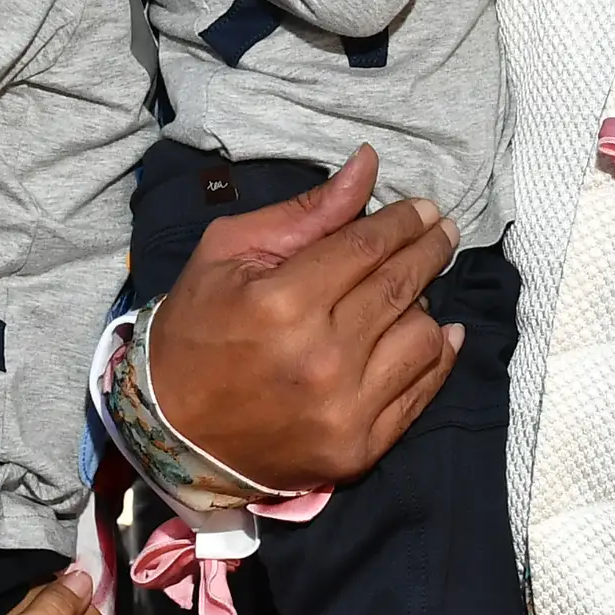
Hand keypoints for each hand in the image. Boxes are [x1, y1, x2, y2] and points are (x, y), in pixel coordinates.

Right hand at [145, 147, 460, 493]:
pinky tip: (440, 333)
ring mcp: (344, 410)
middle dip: (428, 249)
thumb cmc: (196, 331)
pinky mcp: (359, 449)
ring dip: (427, 304)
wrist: (173, 434)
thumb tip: (367, 165)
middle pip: (400, 287)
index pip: (367, 247)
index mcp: (283, 303)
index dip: (402, 222)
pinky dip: (438, 357)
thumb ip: (305, 213)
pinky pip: (421, 393)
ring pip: (422, 338)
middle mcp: (322, 358)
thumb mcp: (228, 254)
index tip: (423, 209)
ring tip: (416, 289)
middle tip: (441, 230)